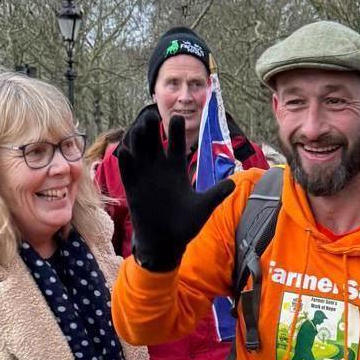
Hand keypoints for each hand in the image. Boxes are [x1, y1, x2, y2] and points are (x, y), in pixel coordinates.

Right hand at [116, 106, 234, 271]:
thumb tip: (234, 184)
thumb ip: (216, 194)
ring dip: (136, 140)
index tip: (177, 118)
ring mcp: (144, 178)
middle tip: (152, 116)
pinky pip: (127, 172)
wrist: (167, 243)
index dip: (175, 131)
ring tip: (138, 128)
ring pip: (138, 152)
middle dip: (151, 129)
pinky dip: (125, 162)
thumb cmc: (185, 225)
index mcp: (176, 170)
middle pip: (153, 143)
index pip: (175, 145)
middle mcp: (159, 170)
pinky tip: (125, 151)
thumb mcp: (203, 207)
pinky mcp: (133, 189)